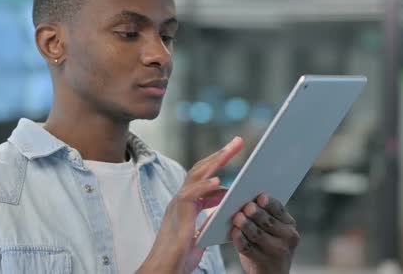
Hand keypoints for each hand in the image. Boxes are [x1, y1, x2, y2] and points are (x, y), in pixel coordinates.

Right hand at [137, 137, 243, 273]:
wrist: (164, 270)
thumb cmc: (181, 256)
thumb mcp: (202, 232)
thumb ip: (212, 217)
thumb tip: (229, 206)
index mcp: (188, 202)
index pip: (204, 175)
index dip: (219, 163)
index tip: (234, 152)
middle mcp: (182, 199)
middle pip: (201, 169)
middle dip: (220, 154)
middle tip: (238, 141)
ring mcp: (178, 205)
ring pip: (196, 176)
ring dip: (215, 161)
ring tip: (230, 150)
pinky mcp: (178, 215)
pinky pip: (191, 195)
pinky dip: (205, 186)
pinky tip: (219, 181)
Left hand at [231, 194, 299, 273]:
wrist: (272, 273)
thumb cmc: (270, 245)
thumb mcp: (275, 231)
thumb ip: (265, 216)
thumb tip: (246, 200)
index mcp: (289, 225)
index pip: (279, 210)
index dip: (270, 203)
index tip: (261, 197)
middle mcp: (286, 238)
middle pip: (268, 221)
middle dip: (256, 213)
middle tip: (247, 207)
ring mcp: (275, 251)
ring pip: (257, 234)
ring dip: (246, 225)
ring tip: (237, 217)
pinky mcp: (262, 262)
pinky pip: (248, 248)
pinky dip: (240, 239)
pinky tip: (235, 232)